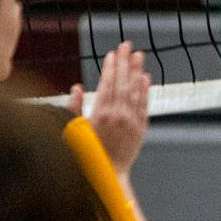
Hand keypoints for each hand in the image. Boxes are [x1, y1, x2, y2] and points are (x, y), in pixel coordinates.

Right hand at [72, 41, 149, 172]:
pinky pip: (145, 106)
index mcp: (100, 114)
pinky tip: (146, 78)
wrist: (107, 174)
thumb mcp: (73, 130)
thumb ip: (74, 107)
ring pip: (136, 92)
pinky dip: (145, 91)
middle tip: (127, 46)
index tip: (113, 53)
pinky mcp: (141, 129)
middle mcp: (118, 116)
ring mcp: (132, 122)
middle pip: (123, 83)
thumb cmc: (86, 154)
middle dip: (125, 63)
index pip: (107, 84)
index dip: (110, 67)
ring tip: (139, 56)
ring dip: (137, 72)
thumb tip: (76, 87)